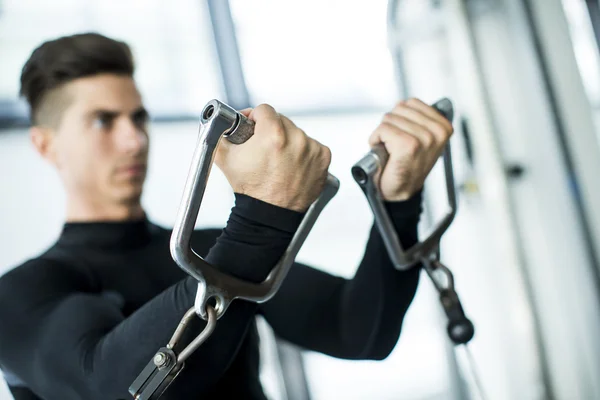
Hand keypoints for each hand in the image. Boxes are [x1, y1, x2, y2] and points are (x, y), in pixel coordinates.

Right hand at [215, 104, 331, 211]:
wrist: (269, 214)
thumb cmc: (250, 189)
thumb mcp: (225, 158)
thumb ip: (220, 133)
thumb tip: (219, 120)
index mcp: (273, 135)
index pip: (264, 110)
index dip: (255, 118)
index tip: (253, 127)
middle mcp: (296, 140)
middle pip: (282, 120)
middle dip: (272, 131)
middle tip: (264, 148)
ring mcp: (312, 149)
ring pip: (297, 133)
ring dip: (288, 142)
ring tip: (278, 160)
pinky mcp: (323, 159)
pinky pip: (312, 146)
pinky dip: (303, 153)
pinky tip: (292, 165)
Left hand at [369, 98, 453, 200]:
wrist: (398, 192)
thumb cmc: (405, 165)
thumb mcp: (419, 138)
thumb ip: (415, 118)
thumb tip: (403, 102)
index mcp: (443, 126)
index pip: (411, 102)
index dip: (400, 118)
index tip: (404, 136)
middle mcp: (437, 132)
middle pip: (399, 108)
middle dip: (390, 125)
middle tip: (394, 145)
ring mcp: (425, 138)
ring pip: (389, 118)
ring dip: (383, 134)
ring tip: (390, 150)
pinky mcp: (409, 145)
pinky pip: (383, 129)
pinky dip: (376, 139)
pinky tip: (384, 153)